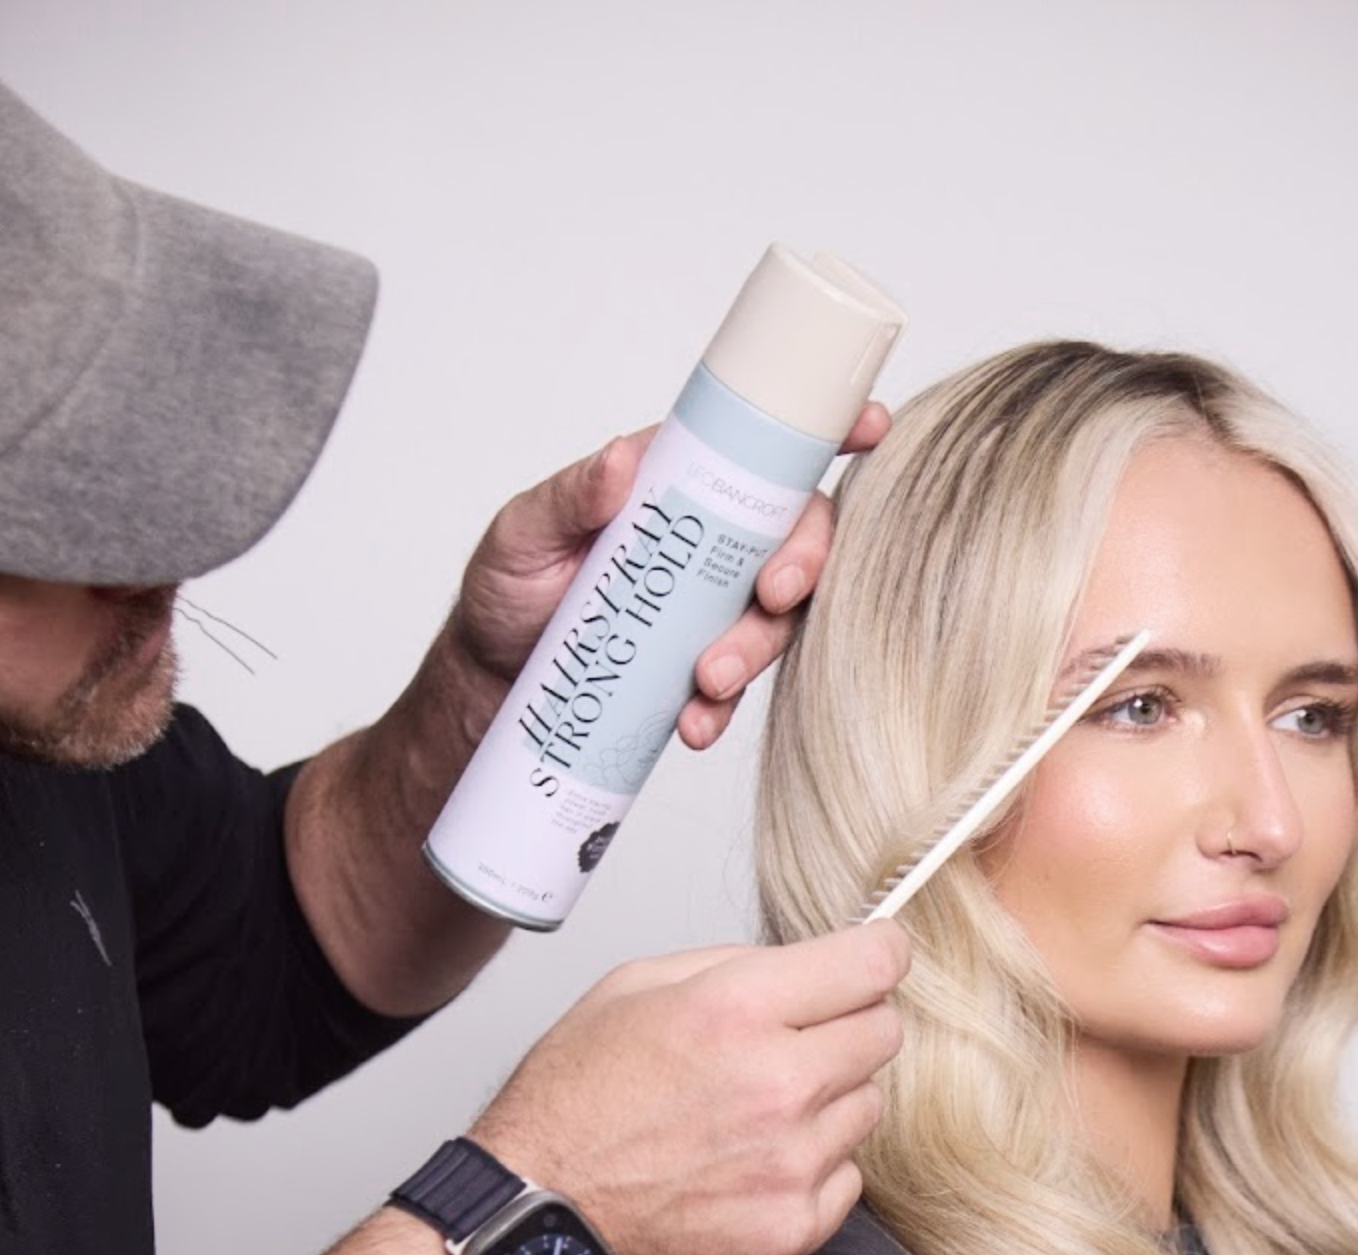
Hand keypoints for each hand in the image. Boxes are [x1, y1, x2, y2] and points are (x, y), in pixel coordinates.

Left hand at [448, 404, 890, 748]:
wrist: (488, 682)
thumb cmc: (507, 590)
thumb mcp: (522, 532)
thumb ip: (567, 497)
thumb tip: (618, 462)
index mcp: (678, 486)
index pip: (761, 451)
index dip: (826, 434)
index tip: (869, 429)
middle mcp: (708, 543)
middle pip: (795, 539)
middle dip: (802, 566)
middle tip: (771, 594)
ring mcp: (710, 609)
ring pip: (776, 620)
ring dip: (756, 649)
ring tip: (707, 679)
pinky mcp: (700, 670)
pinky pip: (735, 689)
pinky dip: (721, 709)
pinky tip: (693, 722)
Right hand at [471, 922, 909, 1254]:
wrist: (541, 1212)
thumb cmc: (573, 1102)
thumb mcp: (632, 987)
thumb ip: (732, 963)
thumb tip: (805, 963)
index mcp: (735, 1009)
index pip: (875, 962)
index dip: (878, 955)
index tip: (873, 961)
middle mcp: (777, 1082)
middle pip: (884, 1032)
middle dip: (849, 1026)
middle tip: (796, 1043)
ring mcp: (791, 1160)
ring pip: (868, 1105)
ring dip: (829, 1100)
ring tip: (758, 1111)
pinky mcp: (793, 1224)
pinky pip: (848, 1176)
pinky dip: (814, 1167)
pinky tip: (755, 1162)